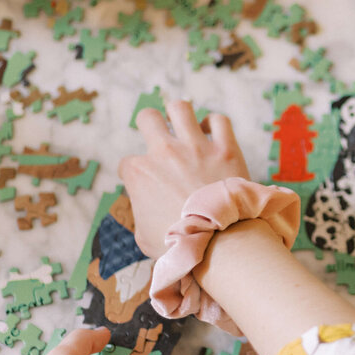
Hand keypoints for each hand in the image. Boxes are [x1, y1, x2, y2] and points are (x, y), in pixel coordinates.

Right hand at [119, 102, 249, 256]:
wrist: (219, 244)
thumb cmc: (179, 246)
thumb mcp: (143, 237)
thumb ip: (141, 215)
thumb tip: (146, 211)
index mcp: (140, 173)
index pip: (128, 163)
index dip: (136, 175)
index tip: (147, 185)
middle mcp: (165, 153)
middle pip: (148, 118)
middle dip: (149, 124)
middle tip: (158, 135)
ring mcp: (196, 148)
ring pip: (180, 108)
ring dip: (179, 114)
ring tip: (184, 125)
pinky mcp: (226, 149)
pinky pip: (219, 121)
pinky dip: (214, 124)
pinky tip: (212, 134)